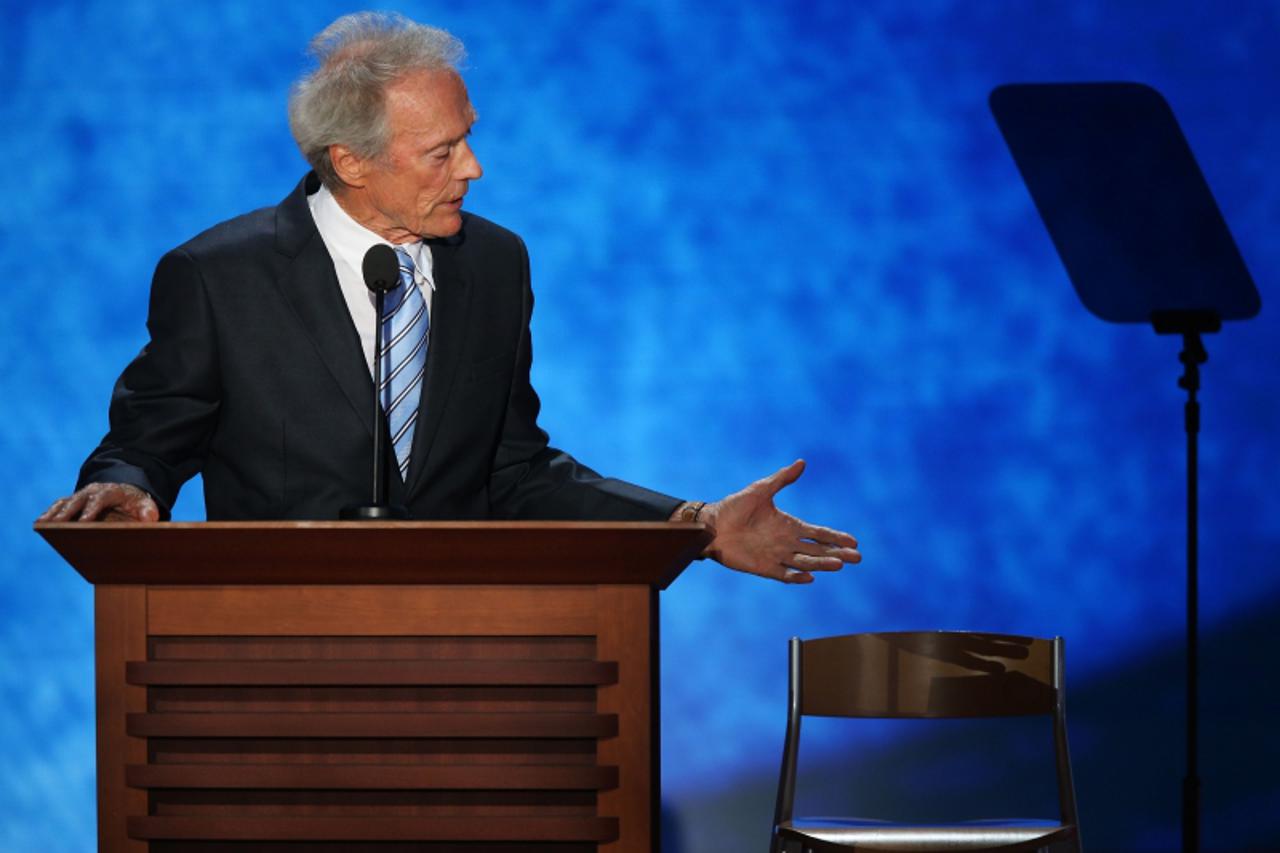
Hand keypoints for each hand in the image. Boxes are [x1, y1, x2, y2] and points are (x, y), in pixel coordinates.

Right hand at [37, 483, 159, 522]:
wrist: (125, 492)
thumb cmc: (135, 502)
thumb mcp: (145, 504)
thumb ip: (149, 511)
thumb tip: (150, 518)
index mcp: (110, 491)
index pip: (99, 499)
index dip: (91, 510)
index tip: (82, 523)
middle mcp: (92, 491)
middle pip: (77, 501)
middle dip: (67, 513)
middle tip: (57, 525)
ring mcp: (80, 496)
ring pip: (65, 502)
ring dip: (53, 513)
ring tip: (42, 525)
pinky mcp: (73, 501)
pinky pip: (59, 506)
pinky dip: (49, 513)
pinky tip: (40, 524)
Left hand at [698, 459, 859, 583]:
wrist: (711, 525)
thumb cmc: (735, 507)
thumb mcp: (761, 490)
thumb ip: (783, 479)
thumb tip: (802, 462)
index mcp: (790, 526)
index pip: (819, 534)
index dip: (836, 537)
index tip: (854, 541)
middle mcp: (787, 543)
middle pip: (818, 551)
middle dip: (837, 553)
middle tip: (857, 557)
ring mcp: (776, 556)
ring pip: (806, 562)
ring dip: (822, 564)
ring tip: (839, 564)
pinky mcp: (763, 568)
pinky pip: (784, 575)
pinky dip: (796, 576)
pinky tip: (810, 577)